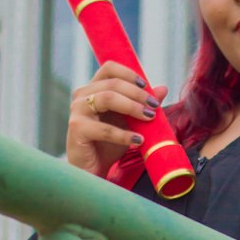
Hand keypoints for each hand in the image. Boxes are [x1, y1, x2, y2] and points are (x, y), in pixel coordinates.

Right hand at [67, 60, 169, 178]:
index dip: (129, 74)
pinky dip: (125, 135)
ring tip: (149, 118)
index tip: (147, 86)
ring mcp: (77, 111)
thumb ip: (142, 105)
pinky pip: (105, 129)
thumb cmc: (108, 144)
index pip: (109, 68)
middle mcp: (82, 96)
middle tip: (154, 106)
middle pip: (112, 83)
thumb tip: (163, 88)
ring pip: (108, 98)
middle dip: (138, 93)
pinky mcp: (77, 129)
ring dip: (133, 107)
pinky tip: (139, 140)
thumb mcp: (129, 122)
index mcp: (93, 89)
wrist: (92, 170)